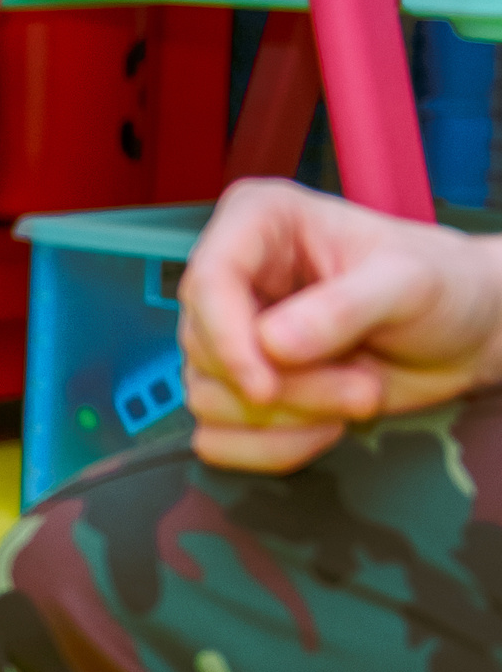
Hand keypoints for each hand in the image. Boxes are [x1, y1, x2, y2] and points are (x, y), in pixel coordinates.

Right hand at [179, 179, 501, 471]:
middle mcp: (233, 278)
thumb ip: (345, 307)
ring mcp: (229, 337)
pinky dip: (269, 449)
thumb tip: (273, 345)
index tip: (266, 388)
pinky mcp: (236, 388)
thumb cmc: (443, 286)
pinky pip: (217, 439)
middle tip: (363, 389)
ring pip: (210, 399)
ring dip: (290, 419)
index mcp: (258, 223)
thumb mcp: (410, 283)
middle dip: (287, 388)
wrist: (465, 335)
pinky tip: (324, 428)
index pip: (206, 280)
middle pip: (206, 351)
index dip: (226, 339)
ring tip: (360, 396)